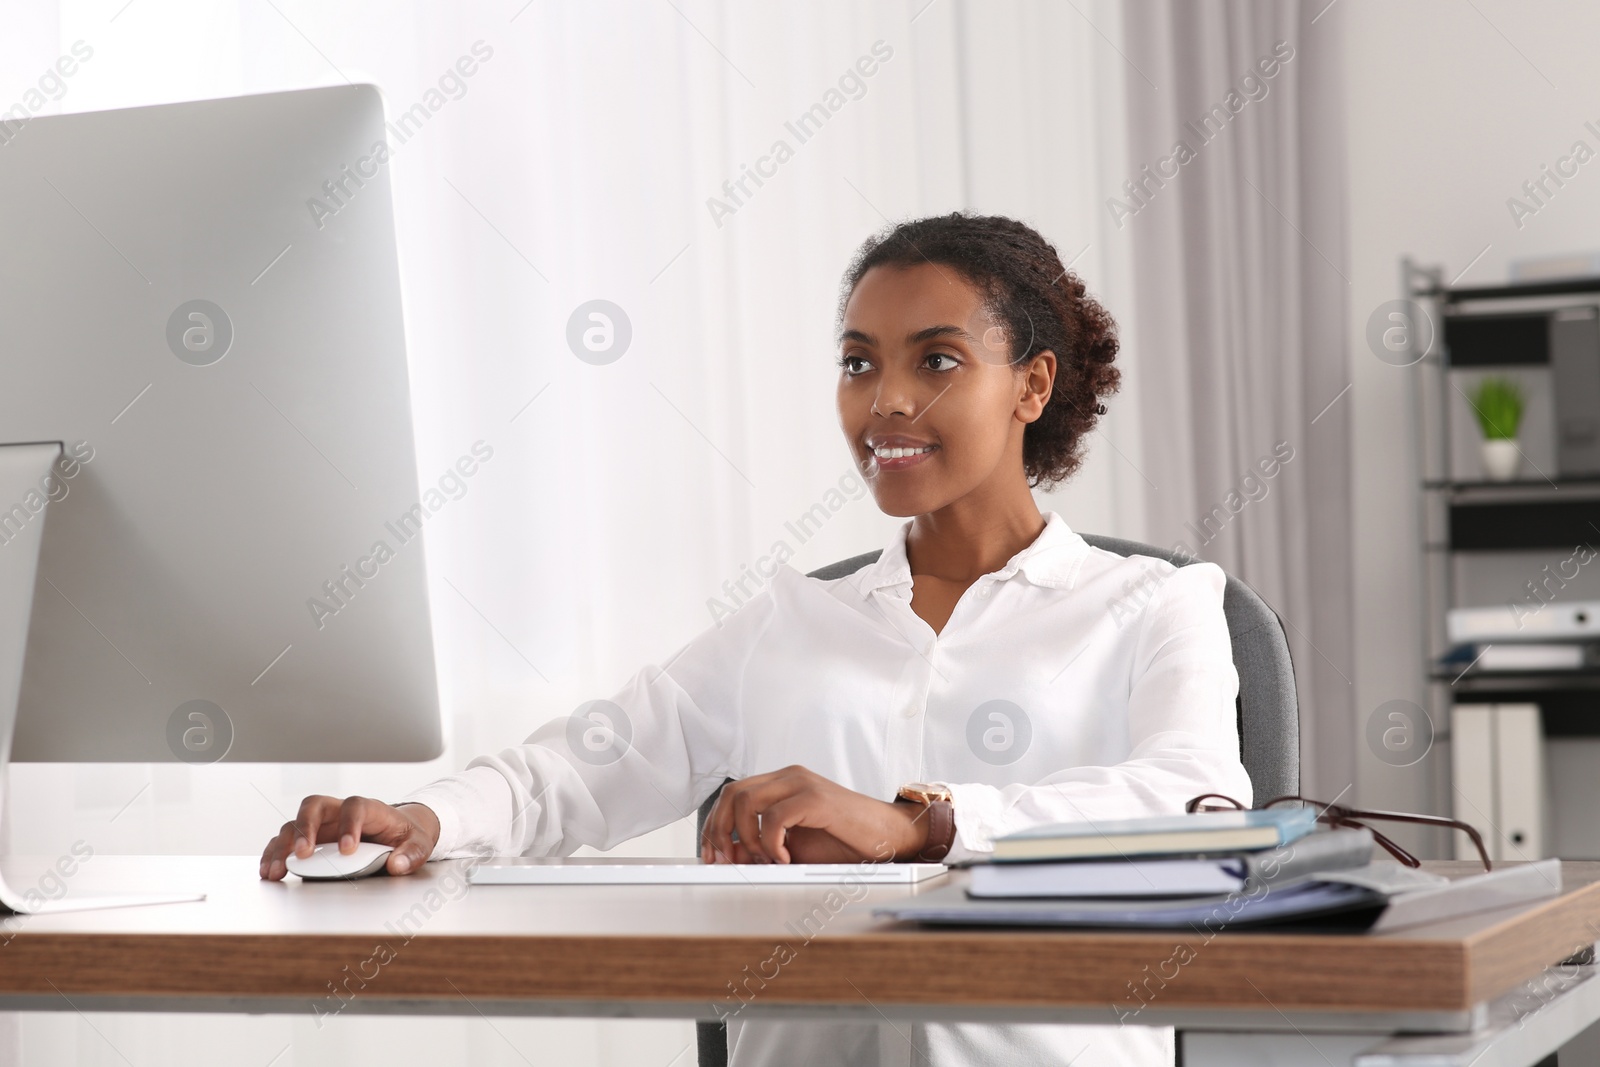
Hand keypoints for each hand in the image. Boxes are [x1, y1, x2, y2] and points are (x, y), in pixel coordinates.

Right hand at [259, 795, 439, 880]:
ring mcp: (321, 825)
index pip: (355, 807)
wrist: (397, 832)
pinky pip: (284, 842)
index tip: (348, 849)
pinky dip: (274, 855)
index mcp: (368, 809)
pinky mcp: (309, 840)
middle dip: (306, 828)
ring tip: (276, 870)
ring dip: (282, 846)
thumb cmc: (404, 835)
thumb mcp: (418, 843)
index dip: (350, 825)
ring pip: (294, 824)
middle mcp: (339, 812)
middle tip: (304, 853)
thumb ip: (412, 853)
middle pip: (315, 806)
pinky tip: (269, 872)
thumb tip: (397, 864)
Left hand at [699, 765, 929, 863]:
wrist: (887, 835)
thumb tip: (731, 858)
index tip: (711, 854)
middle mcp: (788, 776)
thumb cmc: (844, 841)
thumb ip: (763, 846)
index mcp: (781, 783)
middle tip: (725, 860)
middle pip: (732, 794)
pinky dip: (771, 843)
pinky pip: (774, 817)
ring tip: (763, 861)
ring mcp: (802, 783)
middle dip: (719, 830)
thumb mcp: (794, 845)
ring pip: (746, 802)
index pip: (732, 795)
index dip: (714, 825)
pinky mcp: (815, 797)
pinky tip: (785, 859)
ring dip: (746, 839)